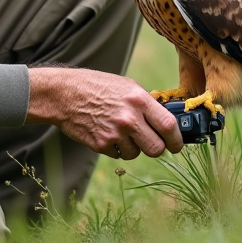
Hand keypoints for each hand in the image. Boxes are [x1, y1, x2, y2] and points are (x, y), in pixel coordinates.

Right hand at [25, 66, 183, 158]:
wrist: (64, 94)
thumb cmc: (97, 87)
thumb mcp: (127, 87)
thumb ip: (147, 104)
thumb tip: (166, 123)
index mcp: (139, 99)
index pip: (169, 126)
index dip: (177, 139)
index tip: (177, 144)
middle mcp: (129, 118)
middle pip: (156, 148)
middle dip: (157, 148)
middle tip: (152, 143)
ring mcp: (114, 134)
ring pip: (136, 154)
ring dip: (133, 147)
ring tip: (121, 131)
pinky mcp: (101, 145)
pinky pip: (118, 155)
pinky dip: (116, 148)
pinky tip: (107, 132)